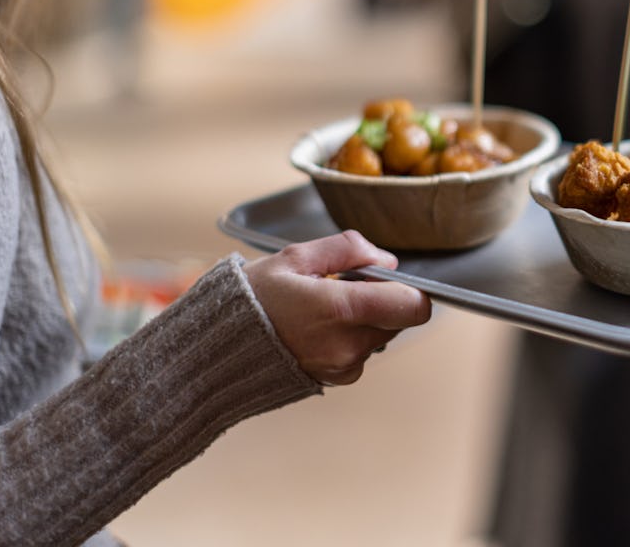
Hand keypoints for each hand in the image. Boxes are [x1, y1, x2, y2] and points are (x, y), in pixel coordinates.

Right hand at [242, 231, 431, 386]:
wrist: (216, 350)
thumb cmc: (252, 299)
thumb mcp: (295, 257)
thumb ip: (348, 249)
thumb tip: (386, 261)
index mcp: (341, 309)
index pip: (414, 306)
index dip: (411, 289)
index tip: (387, 278)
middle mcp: (348, 345)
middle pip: (399, 319)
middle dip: (382, 300)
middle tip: (342, 287)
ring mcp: (343, 367)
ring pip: (381, 334)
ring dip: (365, 319)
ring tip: (322, 308)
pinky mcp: (336, 380)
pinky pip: (361, 352)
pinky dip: (350, 337)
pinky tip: (316, 328)